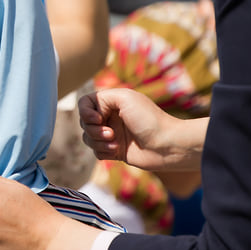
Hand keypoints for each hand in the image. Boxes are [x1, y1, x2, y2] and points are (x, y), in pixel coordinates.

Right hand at [80, 88, 204, 171]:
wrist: (166, 146)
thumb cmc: (149, 120)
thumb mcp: (125, 98)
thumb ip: (103, 98)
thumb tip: (93, 114)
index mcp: (112, 102)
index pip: (85, 104)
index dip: (86, 112)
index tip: (97, 119)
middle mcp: (110, 117)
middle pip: (84, 123)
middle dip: (94, 129)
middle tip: (111, 133)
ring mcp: (112, 134)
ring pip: (88, 138)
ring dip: (98, 141)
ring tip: (115, 143)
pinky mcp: (114, 151)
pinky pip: (96, 152)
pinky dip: (103, 151)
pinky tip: (117, 151)